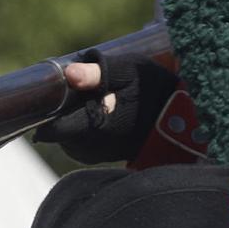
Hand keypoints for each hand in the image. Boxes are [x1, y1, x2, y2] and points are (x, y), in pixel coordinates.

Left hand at [37, 52, 178, 164]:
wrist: (182, 118)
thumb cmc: (154, 90)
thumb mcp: (129, 71)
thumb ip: (97, 73)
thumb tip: (70, 74)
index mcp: (94, 127)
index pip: (52, 129)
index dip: (46, 111)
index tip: (49, 94)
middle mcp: (92, 147)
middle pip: (57, 132)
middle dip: (59, 113)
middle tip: (73, 92)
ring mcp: (97, 154)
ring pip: (67, 138)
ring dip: (70, 120)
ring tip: (88, 101)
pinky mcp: (102, 156)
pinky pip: (79, 142)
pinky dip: (81, 127)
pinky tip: (96, 112)